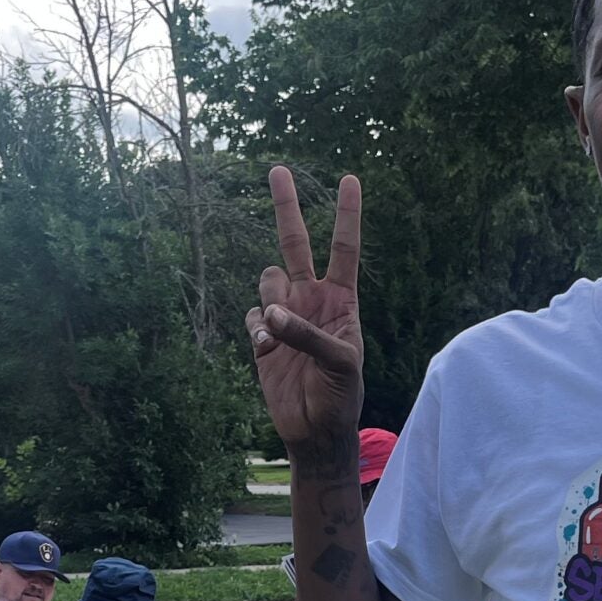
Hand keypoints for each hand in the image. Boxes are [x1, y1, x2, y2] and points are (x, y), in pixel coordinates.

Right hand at [248, 167, 364, 455]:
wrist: (315, 431)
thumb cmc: (341, 396)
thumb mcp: (339, 363)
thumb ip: (308, 334)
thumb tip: (270, 315)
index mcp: (341, 300)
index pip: (343, 249)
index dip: (345, 215)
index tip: (350, 179)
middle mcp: (311, 300)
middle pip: (295, 243)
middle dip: (286, 207)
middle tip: (278, 169)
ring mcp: (285, 316)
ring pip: (267, 281)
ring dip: (270, 301)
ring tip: (278, 335)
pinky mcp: (262, 337)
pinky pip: (251, 316)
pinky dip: (257, 331)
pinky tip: (268, 353)